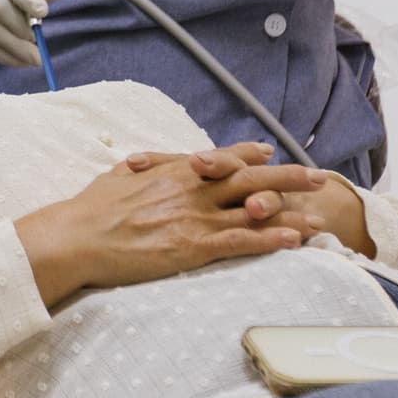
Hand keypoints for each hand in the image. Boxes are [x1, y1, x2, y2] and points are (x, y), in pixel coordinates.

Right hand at [17, 143, 331, 307]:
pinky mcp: (193, 246)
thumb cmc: (92, 209)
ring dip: (290, 212)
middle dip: (287, 176)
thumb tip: (143, 162)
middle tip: (317, 176)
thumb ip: (141, 168)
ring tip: (318, 216)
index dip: (250, 154)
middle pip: (250, 178)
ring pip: (253, 210)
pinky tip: (293, 241)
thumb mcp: (118, 176)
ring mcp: (195, 217)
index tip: (270, 150)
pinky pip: (240, 241)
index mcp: (175, 171)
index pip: (222, 157)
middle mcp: (193, 188)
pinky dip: (269, 239)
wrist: (78, 236)